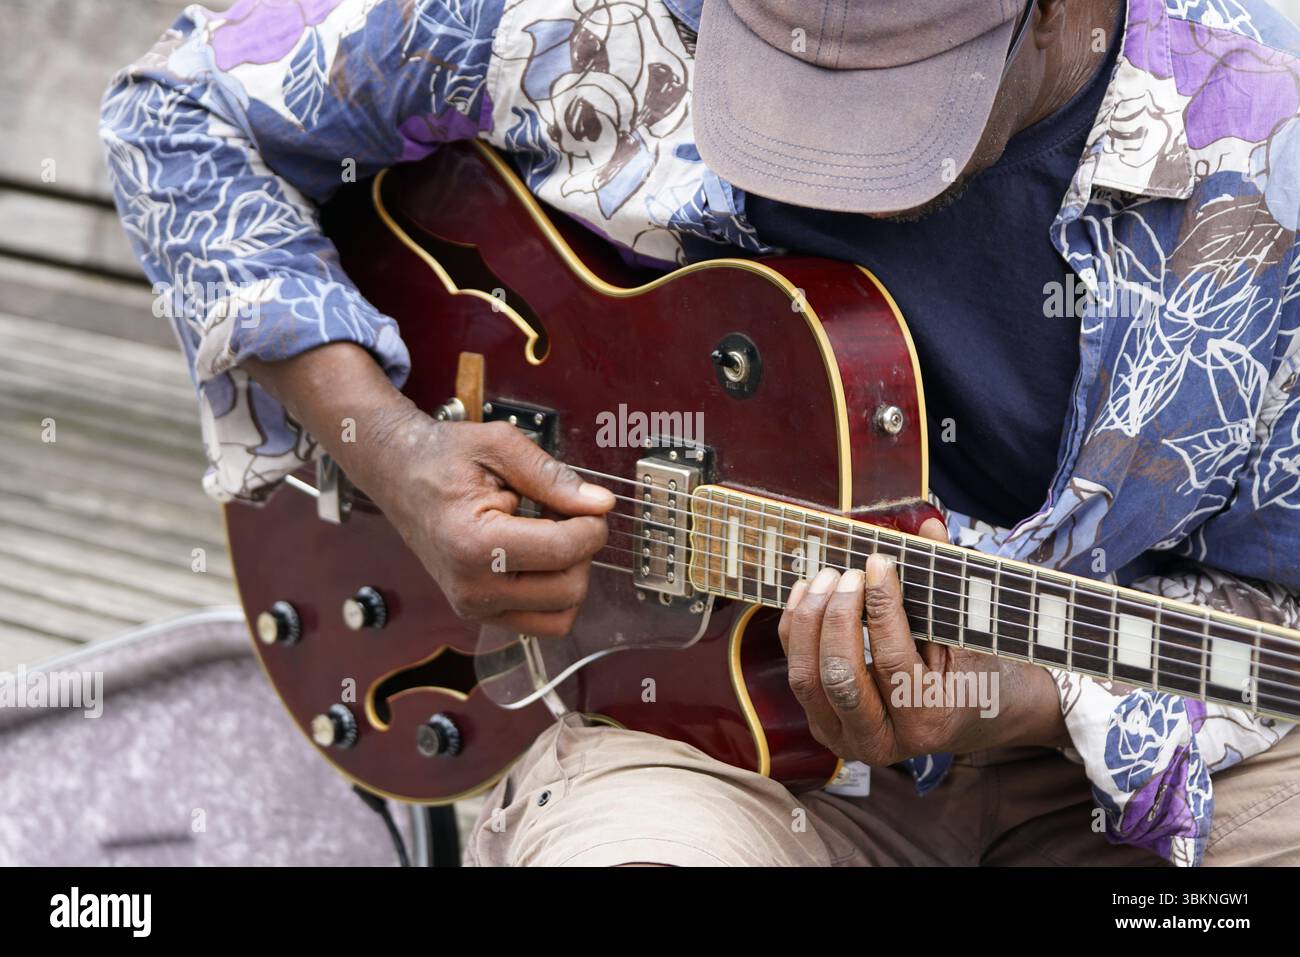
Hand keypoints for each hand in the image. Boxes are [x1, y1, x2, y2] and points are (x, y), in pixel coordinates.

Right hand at [243, 344, 613, 635]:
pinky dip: (553, 592)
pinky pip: (542, 621)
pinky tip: (538, 556)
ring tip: (548, 536)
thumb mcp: (499, 446)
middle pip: (569, 589)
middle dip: (582, 550)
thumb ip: (552, 476)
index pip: (563, 551)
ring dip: (569, 575)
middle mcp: (471, 587)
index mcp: (473, 544)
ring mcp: (473, 606)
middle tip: (565, 516)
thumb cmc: (441, 458)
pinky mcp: (480, 613)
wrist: (397, 475)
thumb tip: (600, 503)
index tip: (590, 504)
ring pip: (561, 614)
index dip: (592, 525)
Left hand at [777, 518, 1066, 763]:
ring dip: (809, 620)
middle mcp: (882, 743)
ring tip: (827, 576)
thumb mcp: (973, 632)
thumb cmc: (977, 669)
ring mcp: (846, 739)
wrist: (972, 718)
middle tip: (849, 573)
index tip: (879, 561)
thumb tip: (929, 523)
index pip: (892, 659)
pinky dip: (795, 630)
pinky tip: (808, 592)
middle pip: (840, 676)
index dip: (881, 605)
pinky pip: (798, 674)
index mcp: (929, 722)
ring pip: (807, 678)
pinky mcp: (823, 727)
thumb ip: (948, 580)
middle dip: (837, 616)